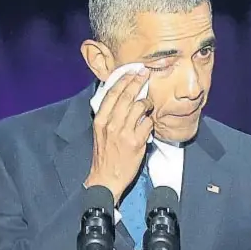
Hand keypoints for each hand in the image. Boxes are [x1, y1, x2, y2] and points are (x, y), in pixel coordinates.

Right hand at [85, 68, 153, 203]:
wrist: (106, 178)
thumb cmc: (105, 155)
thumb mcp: (100, 132)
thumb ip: (109, 115)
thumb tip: (121, 97)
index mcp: (100, 120)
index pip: (112, 93)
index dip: (123, 80)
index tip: (131, 71)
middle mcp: (111, 124)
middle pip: (126, 96)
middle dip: (137, 82)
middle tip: (145, 73)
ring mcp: (124, 132)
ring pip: (139, 107)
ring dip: (147, 102)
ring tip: (149, 102)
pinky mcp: (136, 142)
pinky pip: (147, 123)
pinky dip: (150, 121)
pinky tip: (149, 123)